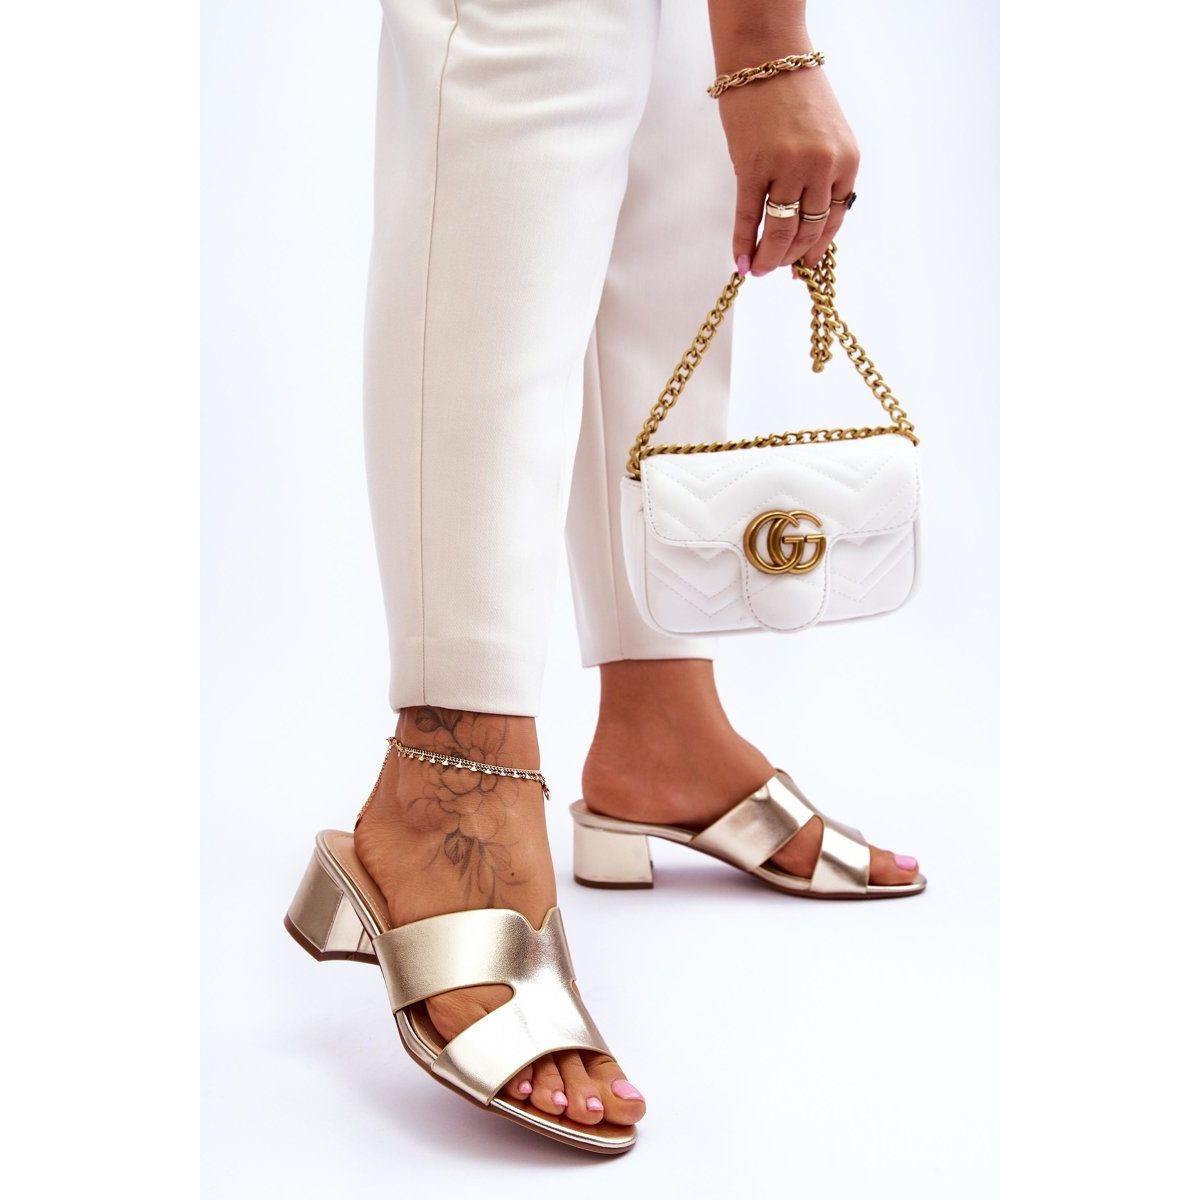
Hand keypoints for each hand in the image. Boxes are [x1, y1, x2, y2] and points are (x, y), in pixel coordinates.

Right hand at [716, 66, 858, 273]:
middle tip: (776, 270)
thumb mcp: (827, 135)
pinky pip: (749, 216)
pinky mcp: (753, 166)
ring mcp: (787, 168)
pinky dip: (743, 242)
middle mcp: (821, 167)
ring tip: (758, 269)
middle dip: (790, 258)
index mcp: (846, 161)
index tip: (803, 267)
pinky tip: (740, 260)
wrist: (765, 57)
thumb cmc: (794, 94)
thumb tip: (805, 224)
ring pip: (779, 230)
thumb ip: (823, 176)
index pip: (833, 220)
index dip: (816, 249)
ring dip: (768, 257)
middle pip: (806, 230)